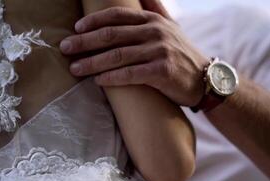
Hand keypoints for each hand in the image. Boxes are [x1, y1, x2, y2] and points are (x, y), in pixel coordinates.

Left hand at [60, 0, 208, 105]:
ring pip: (117, 55)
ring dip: (92, 62)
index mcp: (152, 20)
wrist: (204, 79)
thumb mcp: (171, 27)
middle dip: (84, 42)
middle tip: (65, 48)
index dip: (93, 21)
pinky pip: (130, 74)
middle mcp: (155, 32)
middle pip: (111, 35)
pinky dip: (112, 77)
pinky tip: (98, 81)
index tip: (75, 29)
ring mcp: (159, 51)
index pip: (117, 16)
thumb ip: (155, 9)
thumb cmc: (182, 54)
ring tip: (75, 68)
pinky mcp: (162, 71)